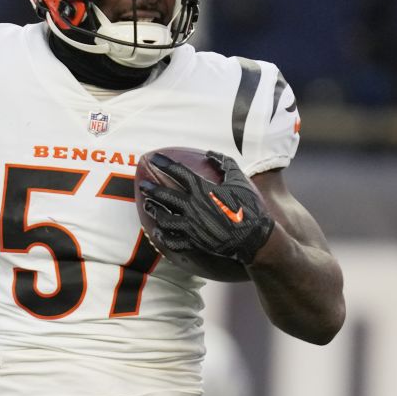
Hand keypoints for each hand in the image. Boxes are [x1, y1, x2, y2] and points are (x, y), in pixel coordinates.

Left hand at [140, 151, 274, 264]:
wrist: (254, 238)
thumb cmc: (249, 207)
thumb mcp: (240, 180)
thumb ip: (225, 163)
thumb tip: (211, 153)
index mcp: (203, 189)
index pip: (178, 172)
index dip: (164, 163)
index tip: (154, 158)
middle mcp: (193, 206)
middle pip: (165, 195)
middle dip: (151, 189)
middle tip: (142, 185)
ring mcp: (191, 225)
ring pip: (164, 218)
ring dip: (154, 211)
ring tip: (148, 206)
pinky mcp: (194, 242)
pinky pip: (172, 240)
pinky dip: (163, 237)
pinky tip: (158, 233)